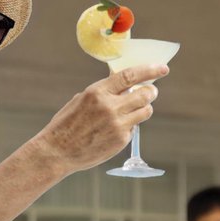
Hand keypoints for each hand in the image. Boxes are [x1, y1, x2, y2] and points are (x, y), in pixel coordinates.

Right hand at [35, 64, 168, 174]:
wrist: (57, 151)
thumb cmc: (67, 124)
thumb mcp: (82, 99)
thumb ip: (104, 92)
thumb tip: (124, 83)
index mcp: (97, 92)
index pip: (130, 76)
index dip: (150, 70)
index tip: (162, 68)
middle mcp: (110, 107)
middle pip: (145, 95)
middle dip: (151, 91)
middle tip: (150, 91)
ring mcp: (117, 125)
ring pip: (145, 111)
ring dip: (144, 108)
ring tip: (134, 110)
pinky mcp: (120, 140)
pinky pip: (134, 128)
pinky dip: (129, 126)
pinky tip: (115, 129)